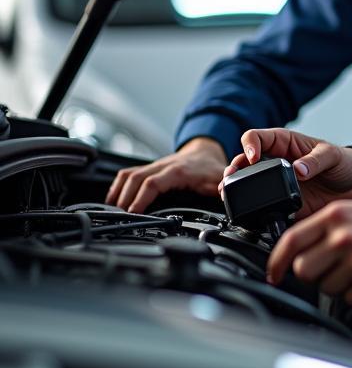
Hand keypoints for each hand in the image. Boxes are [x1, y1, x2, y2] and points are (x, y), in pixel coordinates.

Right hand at [105, 137, 226, 212]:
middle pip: (135, 178)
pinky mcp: (149, 168)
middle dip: (124, 198)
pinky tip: (113, 198)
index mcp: (178, 171)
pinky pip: (128, 173)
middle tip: (120, 217)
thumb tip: (223, 193)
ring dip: (118, 191)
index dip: (141, 198)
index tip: (133, 212)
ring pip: (129, 174)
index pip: (153, 182)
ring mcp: (154, 166)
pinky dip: (118, 185)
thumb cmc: (211, 167)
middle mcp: (163, 165)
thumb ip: (223, 187)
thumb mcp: (220, 178)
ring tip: (112, 211)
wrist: (206, 151)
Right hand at [220, 128, 351, 217]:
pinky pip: (263, 209)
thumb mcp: (333, 155)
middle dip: (234, 168)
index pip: (257, 138)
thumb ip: (316, 160)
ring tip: (229, 195)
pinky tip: (250, 214)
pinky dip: (255, 212)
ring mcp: (277, 185)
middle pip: (244, 162)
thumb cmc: (345, 163)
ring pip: (247, 185)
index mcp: (285, 143)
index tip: (253, 156)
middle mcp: (276, 163)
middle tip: (232, 177)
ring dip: (236, 189)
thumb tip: (299, 169)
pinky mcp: (282, 205)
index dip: (250, 145)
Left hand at [266, 197, 351, 302]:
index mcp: (336, 216)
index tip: (273, 273)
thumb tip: (296, 249)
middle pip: (304, 270)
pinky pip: (348, 299)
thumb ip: (325, 227)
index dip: (276, 261)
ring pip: (325, 288)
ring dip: (337, 284)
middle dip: (312, 274)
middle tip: (330, 268)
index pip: (291, 240)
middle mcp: (343, 238)